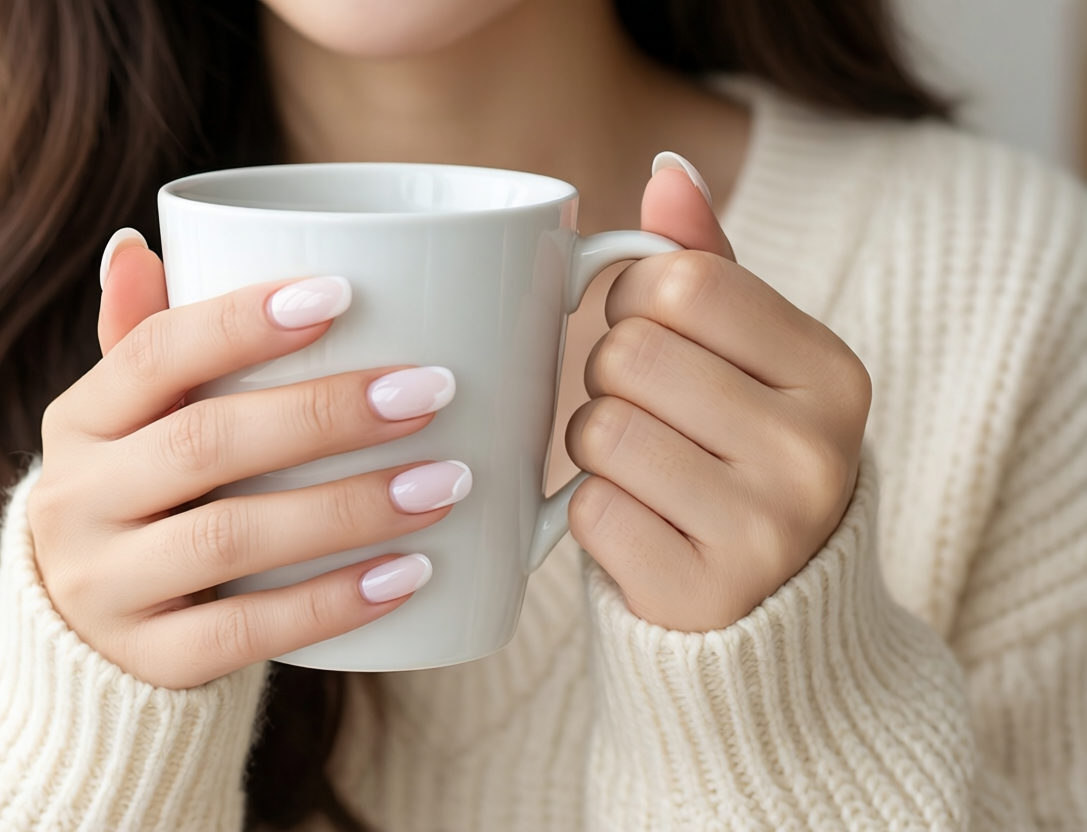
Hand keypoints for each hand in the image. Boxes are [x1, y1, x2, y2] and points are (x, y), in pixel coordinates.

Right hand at [29, 234, 466, 688]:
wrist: (81, 641)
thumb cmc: (142, 498)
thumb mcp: (129, 423)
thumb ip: (147, 343)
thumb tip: (137, 245)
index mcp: (81, 420)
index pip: (154, 353)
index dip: (243, 320)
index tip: (343, 293)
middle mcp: (76, 501)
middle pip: (205, 442)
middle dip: (326, 414)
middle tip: (431, 392)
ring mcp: (104, 589)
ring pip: (230, 539)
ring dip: (348, 507)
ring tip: (446, 482)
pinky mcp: (149, 662)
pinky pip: (246, 633)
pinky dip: (333, 603)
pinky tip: (410, 574)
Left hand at [566, 157, 870, 631]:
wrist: (770, 613)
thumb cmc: (740, 455)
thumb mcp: (749, 359)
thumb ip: (708, 264)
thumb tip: (667, 168)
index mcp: (834, 374)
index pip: (683, 281)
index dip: (633, 298)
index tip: (647, 329)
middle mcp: (814, 452)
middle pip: (628, 354)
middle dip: (609, 376)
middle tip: (646, 411)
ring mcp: (763, 530)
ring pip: (599, 430)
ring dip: (594, 446)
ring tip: (644, 468)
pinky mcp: (701, 592)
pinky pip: (588, 511)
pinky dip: (593, 515)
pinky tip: (642, 526)